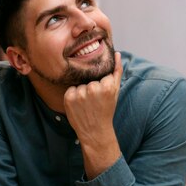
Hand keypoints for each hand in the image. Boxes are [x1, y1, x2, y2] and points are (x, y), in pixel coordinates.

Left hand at [63, 52, 122, 177]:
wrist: (95, 131)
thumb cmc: (106, 111)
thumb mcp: (115, 92)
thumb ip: (116, 72)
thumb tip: (117, 54)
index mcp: (106, 86)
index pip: (101, 75)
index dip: (102, 84)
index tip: (103, 96)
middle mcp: (92, 89)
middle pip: (90, 79)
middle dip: (91, 88)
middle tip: (95, 101)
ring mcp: (79, 94)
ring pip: (80, 84)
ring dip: (82, 91)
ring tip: (87, 104)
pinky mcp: (68, 98)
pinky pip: (71, 89)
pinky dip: (73, 95)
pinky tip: (79, 105)